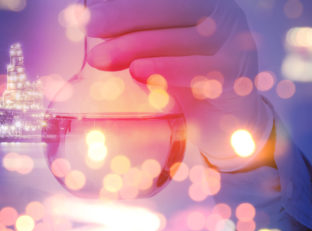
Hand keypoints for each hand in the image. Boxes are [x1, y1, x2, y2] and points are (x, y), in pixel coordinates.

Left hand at [86, 0, 272, 170]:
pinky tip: (137, 72)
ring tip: (100, 58)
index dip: (125, 4)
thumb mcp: (155, 53)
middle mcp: (224, 14)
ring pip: (182, 38)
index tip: (88, 12)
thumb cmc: (184, 79)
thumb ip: (133, 35)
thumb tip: (92, 21)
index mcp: (203, 3)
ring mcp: (235, 42)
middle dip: (125, 16)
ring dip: (136, 46)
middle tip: (88, 26)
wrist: (226, 122)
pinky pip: (200, 69)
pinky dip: (167, 69)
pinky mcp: (238, 75)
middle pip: (171, 8)